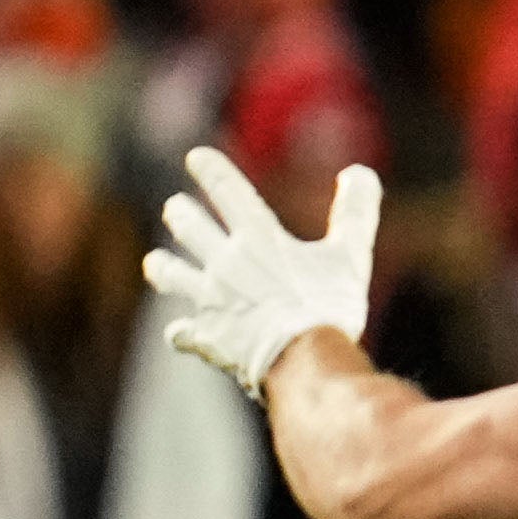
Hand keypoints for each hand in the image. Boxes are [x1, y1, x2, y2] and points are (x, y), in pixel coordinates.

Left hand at [145, 148, 378, 397]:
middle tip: (175, 208)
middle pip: (189, 228)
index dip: (212, 171)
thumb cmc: (329, 306)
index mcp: (259, 240)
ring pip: (171, 275)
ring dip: (163, 267)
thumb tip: (361, 172)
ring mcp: (211, 301)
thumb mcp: (351, 255)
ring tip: (157, 263)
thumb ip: (355, 212)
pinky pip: (185, 334)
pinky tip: (180, 334)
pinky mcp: (209, 337)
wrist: (304, 361)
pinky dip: (183, 333)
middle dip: (180, 214)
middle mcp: (225, 264)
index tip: (196, 157)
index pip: (230, 193)